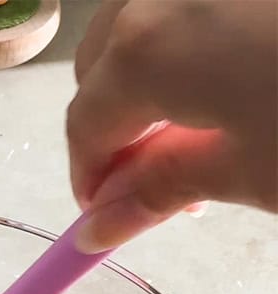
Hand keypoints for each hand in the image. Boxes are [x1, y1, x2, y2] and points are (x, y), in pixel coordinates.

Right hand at [66, 0, 277, 251]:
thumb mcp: (251, 171)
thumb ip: (163, 190)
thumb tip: (98, 228)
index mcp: (143, 54)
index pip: (85, 128)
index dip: (90, 180)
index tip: (107, 218)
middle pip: (103, 68)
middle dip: (119, 123)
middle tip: (165, 172)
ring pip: (141, 28)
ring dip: (151, 75)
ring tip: (204, 120)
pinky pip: (188, 11)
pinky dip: (192, 44)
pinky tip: (235, 76)